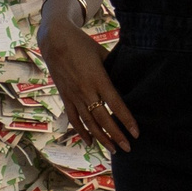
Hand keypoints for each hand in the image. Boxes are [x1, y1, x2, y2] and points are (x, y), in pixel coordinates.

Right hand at [40, 13, 138, 152]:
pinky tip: (90, 142)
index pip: (115, 105)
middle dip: (116, 136)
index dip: (127, 120)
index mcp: (98, 79)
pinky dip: (82, 132)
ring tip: (113, 150)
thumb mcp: (102, 54)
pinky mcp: (65, 97)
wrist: (55, 40)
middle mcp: (85, 91)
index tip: (136, 133)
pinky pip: (74, 118)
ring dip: (101, 138)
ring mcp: (74, 96)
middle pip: (103, 119)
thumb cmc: (82, 44)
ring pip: (89, 123)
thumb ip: (114, 69)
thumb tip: (129, 81)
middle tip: (128, 149)